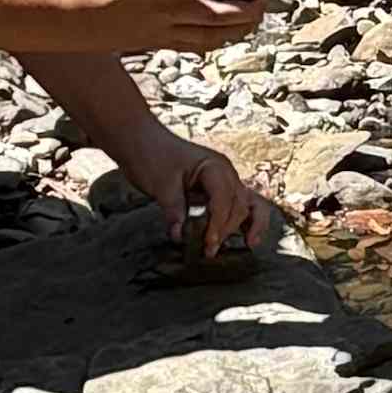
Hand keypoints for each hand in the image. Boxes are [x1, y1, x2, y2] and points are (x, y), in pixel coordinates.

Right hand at [44, 0, 267, 61]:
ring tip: (256, 19)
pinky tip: (231, 35)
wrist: (71, 19)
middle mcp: (161, 10)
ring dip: (237, 30)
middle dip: (243, 10)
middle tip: (264, 1)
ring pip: (209, 37)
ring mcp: (162, 31)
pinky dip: (216, 41)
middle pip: (212, 15)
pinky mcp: (158, 43)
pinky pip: (195, 46)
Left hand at [143, 131, 275, 264]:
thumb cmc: (151, 155)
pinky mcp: (217, 187)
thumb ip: (174, 210)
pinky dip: (245, 219)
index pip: (225, 201)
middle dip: (227, 229)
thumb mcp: (160, 185)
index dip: (219, 224)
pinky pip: (239, 202)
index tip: (208, 244)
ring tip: (250, 245)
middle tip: (209, 251)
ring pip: (248, 202)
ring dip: (249, 224)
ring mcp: (224, 179)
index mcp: (214, 167)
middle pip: (238, 205)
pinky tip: (246, 236)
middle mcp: (225, 172)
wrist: (141, 141)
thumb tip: (180, 235)